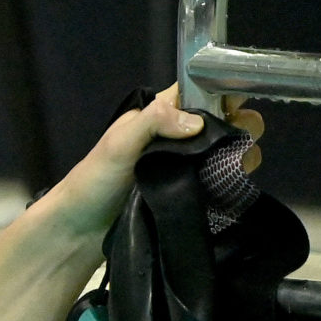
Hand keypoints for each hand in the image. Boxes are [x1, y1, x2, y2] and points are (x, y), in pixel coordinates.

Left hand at [39, 84, 263, 242]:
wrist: (80, 229)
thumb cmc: (94, 180)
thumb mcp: (118, 144)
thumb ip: (152, 122)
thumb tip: (197, 122)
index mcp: (158, 115)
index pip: (199, 91)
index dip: (223, 92)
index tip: (238, 105)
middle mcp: (176, 135)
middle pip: (223, 120)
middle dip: (239, 126)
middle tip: (235, 143)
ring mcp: (187, 163)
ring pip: (227, 149)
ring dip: (238, 154)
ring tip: (231, 167)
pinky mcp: (192, 190)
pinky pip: (222, 178)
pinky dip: (232, 179)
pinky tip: (231, 184)